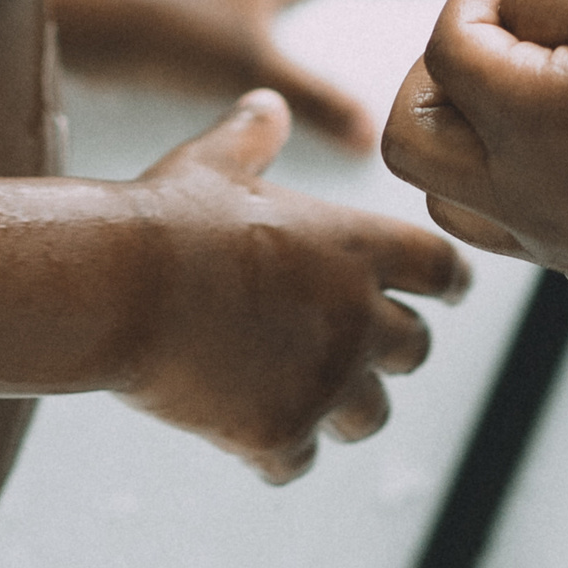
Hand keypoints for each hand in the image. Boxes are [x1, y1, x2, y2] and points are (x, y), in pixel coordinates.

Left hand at [46, 0, 376, 150]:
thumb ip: (315, 101)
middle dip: (290, 14)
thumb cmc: (172, 37)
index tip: (345, 44)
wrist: (79, 9)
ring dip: (235, 9)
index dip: (346, 6)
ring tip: (226, 62)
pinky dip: (187, 7)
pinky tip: (171, 47)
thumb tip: (370, 134)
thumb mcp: (253, 72)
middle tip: (288, 63)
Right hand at [117, 91, 468, 482]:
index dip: (448, 283)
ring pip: (371, 416)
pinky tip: (251, 437)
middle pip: (415, 350)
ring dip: (343, 410)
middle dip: (393, 352)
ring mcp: (324, 379)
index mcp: (359, 245)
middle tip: (361, 352)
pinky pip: (300, 461)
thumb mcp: (217, 161)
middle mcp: (358, 315)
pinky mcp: (279, 430)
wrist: (118, 287)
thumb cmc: (166, 218)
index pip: (445, 270)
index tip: (450, 295)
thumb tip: (267, 105)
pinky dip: (280, 453)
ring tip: (308, 399)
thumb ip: (255, 136)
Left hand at [382, 0, 567, 289]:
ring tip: (523, 92)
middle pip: (411, 143)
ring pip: (452, 202)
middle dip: (435, 78)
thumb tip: (489, 10)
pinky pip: (518, 230)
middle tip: (494, 38)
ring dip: (464, 143)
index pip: (444, 49)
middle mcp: (524, 197)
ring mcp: (557, 242)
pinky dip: (517, 184)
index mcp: (523, 123)